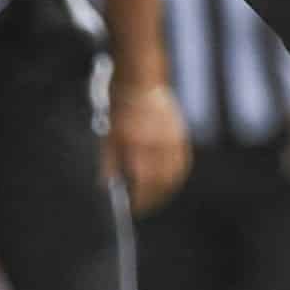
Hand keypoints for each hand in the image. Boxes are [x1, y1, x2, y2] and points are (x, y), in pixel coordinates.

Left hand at [106, 82, 189, 213]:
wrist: (141, 82)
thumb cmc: (120, 108)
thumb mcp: (108, 136)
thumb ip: (109, 164)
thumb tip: (107, 186)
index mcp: (139, 143)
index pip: (144, 181)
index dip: (140, 199)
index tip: (133, 207)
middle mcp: (159, 143)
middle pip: (161, 182)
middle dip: (152, 199)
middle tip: (142, 206)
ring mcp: (174, 140)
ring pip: (174, 176)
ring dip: (164, 191)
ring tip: (153, 198)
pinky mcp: (181, 137)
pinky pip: (182, 165)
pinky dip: (174, 178)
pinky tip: (165, 183)